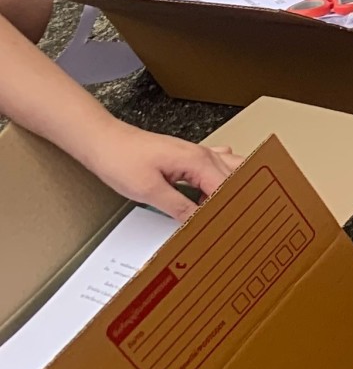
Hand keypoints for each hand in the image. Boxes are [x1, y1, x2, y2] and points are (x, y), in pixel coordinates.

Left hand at [86, 123, 241, 220]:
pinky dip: (220, 180)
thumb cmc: (120, 158)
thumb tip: (199, 221)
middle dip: (232, 201)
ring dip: (228, 190)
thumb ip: (178, 207)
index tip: (224, 228)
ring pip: (229, 171)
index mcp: (197, 161)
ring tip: (220, 210)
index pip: (227, 190)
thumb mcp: (148, 190)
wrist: (102, 140)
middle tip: (224, 223)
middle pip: (234, 181)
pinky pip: (216, 166)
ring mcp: (196, 153)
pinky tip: (212, 192)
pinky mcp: (187, 157)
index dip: (227, 211)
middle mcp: (202, 155)